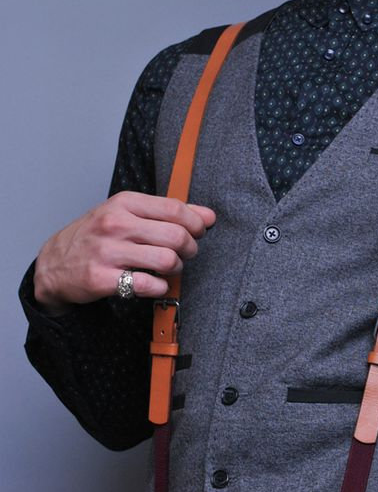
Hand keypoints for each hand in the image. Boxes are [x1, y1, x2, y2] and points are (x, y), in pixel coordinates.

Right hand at [33, 191, 215, 313]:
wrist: (54, 264)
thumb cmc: (97, 236)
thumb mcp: (127, 214)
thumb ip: (168, 213)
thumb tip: (208, 216)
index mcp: (124, 203)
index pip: (175, 209)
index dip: (196, 224)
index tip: (199, 232)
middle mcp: (115, 224)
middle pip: (176, 236)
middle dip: (190, 248)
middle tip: (184, 254)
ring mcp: (107, 252)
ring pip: (166, 261)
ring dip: (176, 269)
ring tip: (169, 268)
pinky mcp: (102, 278)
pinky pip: (148, 285)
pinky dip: (160, 287)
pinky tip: (155, 284)